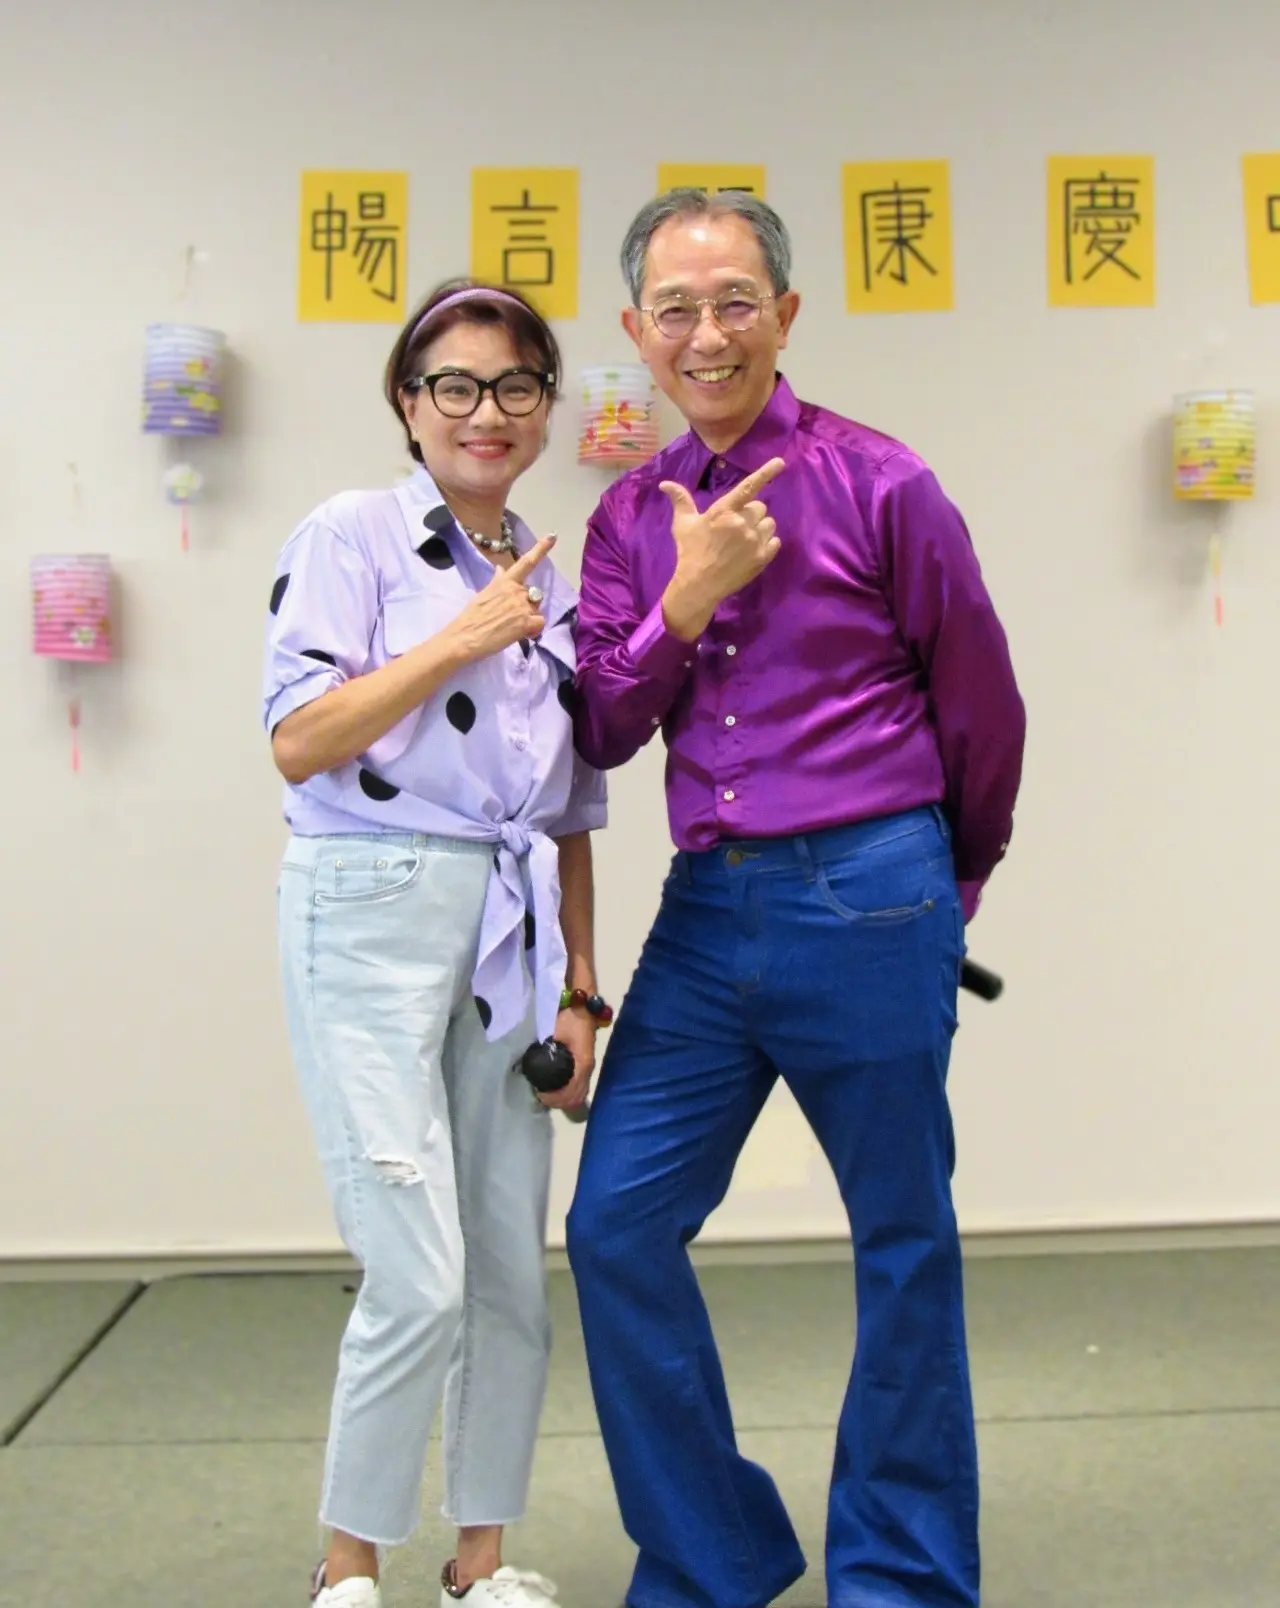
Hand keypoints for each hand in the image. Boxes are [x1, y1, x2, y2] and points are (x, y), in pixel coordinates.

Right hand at [449, 536, 555, 662]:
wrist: (465, 637)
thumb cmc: (471, 617)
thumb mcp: (484, 593)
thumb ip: (497, 581)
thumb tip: (500, 568)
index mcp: (504, 581)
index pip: (525, 562)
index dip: (541, 548)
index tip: (553, 535)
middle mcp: (515, 590)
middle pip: (533, 594)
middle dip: (527, 605)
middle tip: (512, 618)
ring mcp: (522, 606)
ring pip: (537, 609)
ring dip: (530, 618)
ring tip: (514, 627)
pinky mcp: (525, 622)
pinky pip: (540, 623)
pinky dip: (534, 630)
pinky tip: (522, 634)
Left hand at [536, 1007, 594, 1112]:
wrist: (582, 1006)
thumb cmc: (569, 1019)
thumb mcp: (557, 1033)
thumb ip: (549, 1051)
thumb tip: (536, 1068)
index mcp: (582, 1064)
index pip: (571, 1092)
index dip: (555, 1097)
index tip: (539, 1092)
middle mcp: (588, 1069)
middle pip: (577, 1097)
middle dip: (558, 1101)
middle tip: (540, 1095)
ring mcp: (588, 1067)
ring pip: (580, 1094)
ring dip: (563, 1098)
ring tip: (547, 1093)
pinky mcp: (585, 1064)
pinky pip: (580, 1087)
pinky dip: (568, 1092)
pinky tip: (556, 1087)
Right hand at [660, 457, 785, 639]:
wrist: (699, 585)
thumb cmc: (690, 552)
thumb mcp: (683, 524)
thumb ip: (680, 500)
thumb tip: (665, 484)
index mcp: (724, 511)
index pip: (748, 487)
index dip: (766, 472)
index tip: (780, 462)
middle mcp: (742, 522)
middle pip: (760, 507)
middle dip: (751, 513)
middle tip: (736, 526)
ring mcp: (754, 541)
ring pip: (769, 523)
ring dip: (760, 527)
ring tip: (745, 539)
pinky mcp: (762, 557)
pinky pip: (775, 541)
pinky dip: (767, 543)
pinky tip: (752, 550)